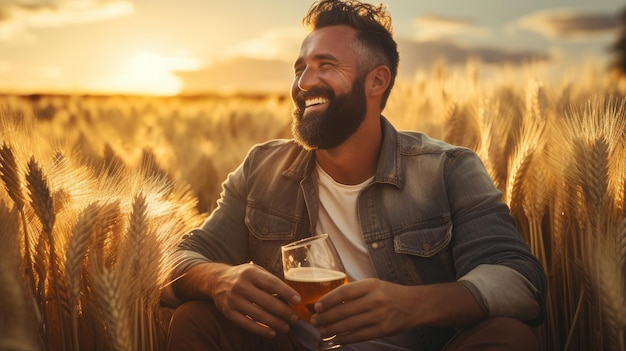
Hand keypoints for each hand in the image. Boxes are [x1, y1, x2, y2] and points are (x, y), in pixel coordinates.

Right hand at [181, 262, 300, 337]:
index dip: (286, 292)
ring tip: (286, 327)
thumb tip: (290, 296)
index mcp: (250, 272)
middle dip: (283, 311)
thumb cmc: (243, 276)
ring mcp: (233, 300)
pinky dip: (260, 330)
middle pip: (266, 301)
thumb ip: (270, 281)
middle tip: (295, 318)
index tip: (298, 300)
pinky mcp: (228, 312)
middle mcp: (240, 285)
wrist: (215, 280)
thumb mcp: (255, 271)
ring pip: (257, 315)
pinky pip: (246, 324)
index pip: (271, 283)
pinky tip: (272, 332)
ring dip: (275, 323)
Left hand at [310, 278, 413, 344]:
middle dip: (326, 317)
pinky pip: (359, 336)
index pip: (344, 291)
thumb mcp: (374, 285)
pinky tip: (336, 339)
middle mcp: (374, 300)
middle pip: (344, 310)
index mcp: (371, 285)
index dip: (328, 300)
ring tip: (322, 331)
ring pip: (349, 325)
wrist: (415, 305)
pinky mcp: (383, 330)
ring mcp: (379, 316)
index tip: (317, 307)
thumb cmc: (389, 294)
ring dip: (332, 329)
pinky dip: (345, 339)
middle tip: (315, 321)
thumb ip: (355, 291)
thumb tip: (330, 301)